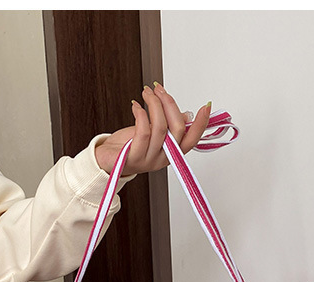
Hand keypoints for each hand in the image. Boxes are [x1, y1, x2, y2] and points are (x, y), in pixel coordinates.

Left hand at [94, 82, 211, 177]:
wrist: (108, 159)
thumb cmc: (129, 145)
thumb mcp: (153, 132)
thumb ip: (170, 125)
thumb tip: (186, 115)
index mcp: (171, 153)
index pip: (191, 139)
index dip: (201, 124)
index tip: (206, 106)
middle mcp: (163, 158)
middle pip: (177, 129)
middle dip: (169, 104)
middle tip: (159, 90)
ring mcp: (149, 159)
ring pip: (160, 127)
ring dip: (153, 104)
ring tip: (146, 93)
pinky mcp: (134, 157)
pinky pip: (143, 131)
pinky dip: (140, 113)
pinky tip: (136, 106)